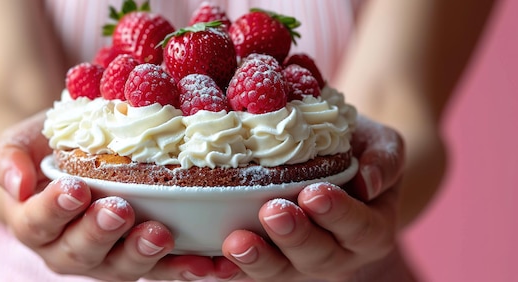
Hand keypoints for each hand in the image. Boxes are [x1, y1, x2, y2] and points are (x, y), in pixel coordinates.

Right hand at [0, 112, 212, 280]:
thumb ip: (9, 158)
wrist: (72, 160)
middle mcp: (67, 250)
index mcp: (35, 224)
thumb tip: (16, 182)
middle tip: (120, 211)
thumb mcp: (22, 142)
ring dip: (142, 254)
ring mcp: (106, 259)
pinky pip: (160, 270)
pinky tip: (207, 263)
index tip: (74, 188)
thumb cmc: (46, 149)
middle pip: (80, 252)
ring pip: (121, 267)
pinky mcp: (140, 259)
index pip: (38, 223)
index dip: (54, 209)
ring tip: (160, 235)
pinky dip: (183, 268)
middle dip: (100, 233)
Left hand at [216, 116, 410, 280]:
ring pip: (281, 272)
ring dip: (259, 259)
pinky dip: (230, 270)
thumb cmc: (360, 149)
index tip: (314, 194)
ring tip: (236, 243)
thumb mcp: (382, 145)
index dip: (338, 214)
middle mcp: (338, 253)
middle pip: (318, 256)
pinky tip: (211, 263)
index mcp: (370, 228)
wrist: (340, 162)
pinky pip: (249, 272)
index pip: (359, 227)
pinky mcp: (270, 261)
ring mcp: (301, 263)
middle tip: (272, 212)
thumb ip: (385, 160)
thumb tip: (370, 181)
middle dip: (294, 237)